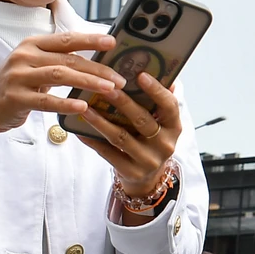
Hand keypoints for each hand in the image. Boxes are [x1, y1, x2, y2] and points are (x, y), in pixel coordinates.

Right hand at [0, 32, 123, 173]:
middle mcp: (24, 56)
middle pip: (68, 59)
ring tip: (109, 89)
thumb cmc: (17, 86)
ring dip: (88, 82)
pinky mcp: (15, 97)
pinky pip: (45, 101)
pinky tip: (82, 106)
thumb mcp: (35, 66)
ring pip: (60, 76)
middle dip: (98, 68)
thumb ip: (59, 61)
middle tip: (120, 78)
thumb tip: (97, 61)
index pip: (67, 39)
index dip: (90, 40)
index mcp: (32, 44)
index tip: (112, 42)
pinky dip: (65, 103)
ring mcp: (18, 76)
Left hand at [75, 72, 184, 211]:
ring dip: (101, 121)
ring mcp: (148, 160)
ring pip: (121, 137)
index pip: (170, 106)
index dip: (156, 90)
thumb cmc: (151, 142)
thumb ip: (160, 102)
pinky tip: (80, 131)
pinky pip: (108, 154)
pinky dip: (93, 141)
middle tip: (105, 87)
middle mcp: (165, 144)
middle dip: (122, 102)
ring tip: (85, 107)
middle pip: (142, 120)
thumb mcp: (161, 124)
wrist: (148, 179)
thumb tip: (164, 76)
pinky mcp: (131, 172)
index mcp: (175, 128)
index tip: (141, 75)